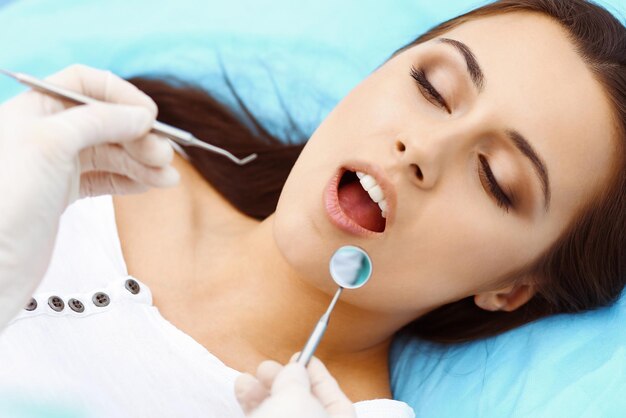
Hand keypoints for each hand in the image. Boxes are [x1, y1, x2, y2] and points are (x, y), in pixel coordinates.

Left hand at [0, 64, 178, 328]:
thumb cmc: (7, 199)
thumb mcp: (52, 142)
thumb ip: (100, 121)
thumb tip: (143, 115)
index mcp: (33, 109)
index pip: (84, 84)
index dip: (120, 95)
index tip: (150, 116)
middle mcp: (45, 132)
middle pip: (105, 121)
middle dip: (139, 136)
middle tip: (165, 156)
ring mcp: (56, 164)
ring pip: (111, 152)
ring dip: (143, 161)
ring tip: (168, 178)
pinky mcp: (64, 193)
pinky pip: (106, 178)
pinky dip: (131, 179)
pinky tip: (151, 184)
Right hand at [235, 356, 355, 417]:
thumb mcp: (296, 399)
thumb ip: (297, 380)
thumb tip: (294, 371)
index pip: (338, 404)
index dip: (320, 378)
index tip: (303, 356)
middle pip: (305, 410)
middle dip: (284, 384)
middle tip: (266, 368)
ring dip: (262, 394)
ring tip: (246, 380)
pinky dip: (253, 408)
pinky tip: (242, 391)